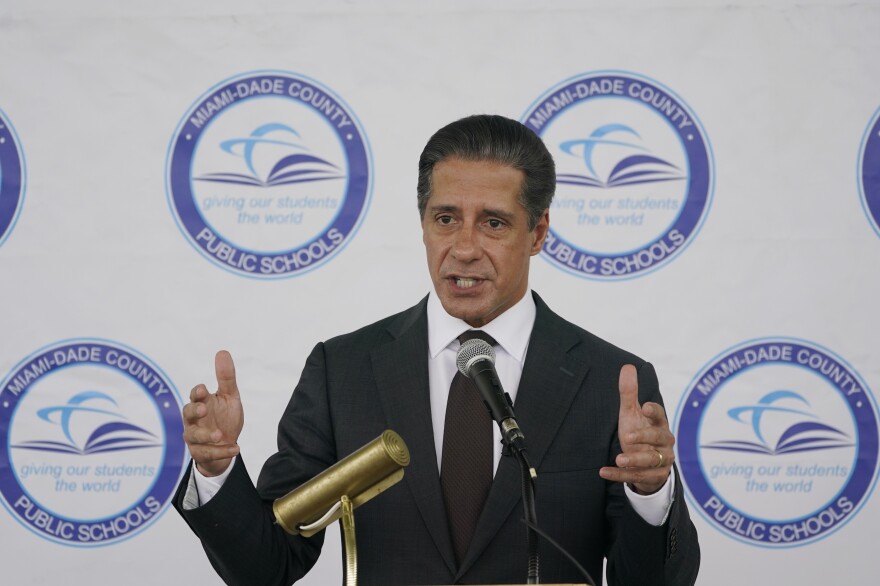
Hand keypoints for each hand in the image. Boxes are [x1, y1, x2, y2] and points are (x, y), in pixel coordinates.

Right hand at [181, 350, 243, 476]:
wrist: (227, 445)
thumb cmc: (224, 417)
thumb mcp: (230, 397)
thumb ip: (226, 378)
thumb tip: (222, 352)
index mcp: (201, 403)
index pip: (195, 396)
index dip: (197, 393)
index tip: (203, 390)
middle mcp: (194, 420)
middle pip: (187, 414)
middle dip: (194, 411)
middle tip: (203, 409)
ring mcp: (195, 437)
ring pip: (194, 436)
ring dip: (206, 435)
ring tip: (220, 435)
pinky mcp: (201, 453)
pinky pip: (208, 454)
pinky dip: (222, 452)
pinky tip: (236, 448)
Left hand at [599, 364, 673, 493]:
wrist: (649, 465)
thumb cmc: (641, 433)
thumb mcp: (632, 414)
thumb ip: (629, 393)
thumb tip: (627, 366)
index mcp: (659, 425)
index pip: (660, 415)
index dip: (654, 411)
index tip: (646, 407)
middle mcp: (664, 443)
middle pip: (657, 439)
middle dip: (643, 437)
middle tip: (627, 437)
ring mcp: (660, 462)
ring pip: (650, 461)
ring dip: (634, 460)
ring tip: (619, 458)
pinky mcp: (652, 477)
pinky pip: (636, 477)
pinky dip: (619, 475)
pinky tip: (604, 471)